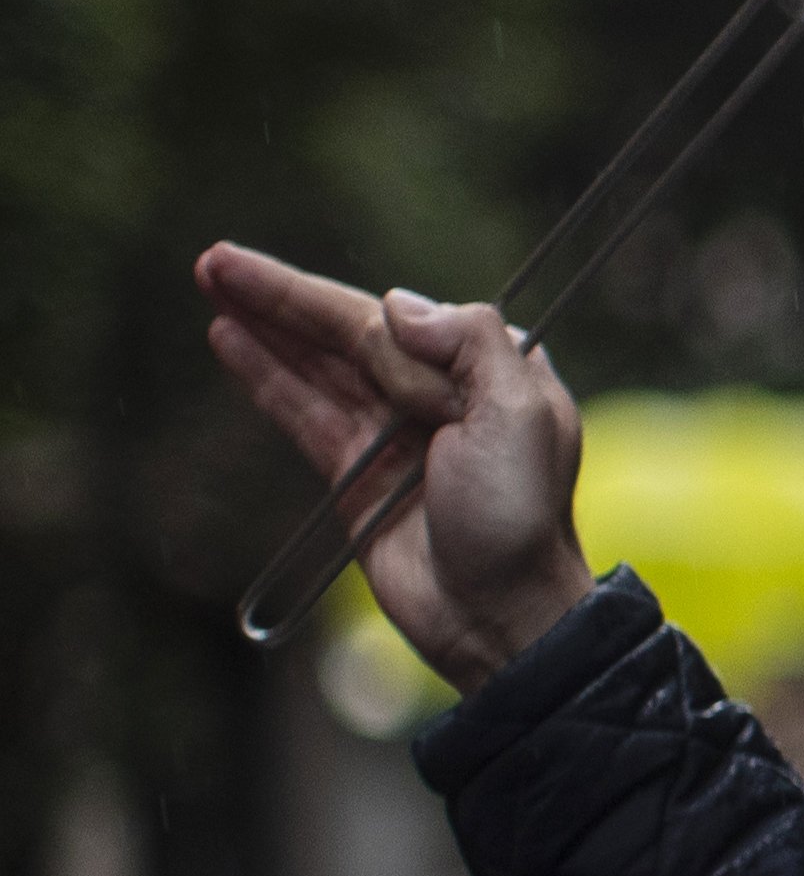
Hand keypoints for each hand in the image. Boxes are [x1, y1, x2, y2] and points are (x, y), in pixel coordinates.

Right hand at [196, 243, 593, 691]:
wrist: (498, 613)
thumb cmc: (521, 518)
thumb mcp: (520, 416)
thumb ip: (471, 344)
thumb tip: (397, 304)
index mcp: (494, 375)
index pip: (403, 321)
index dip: (336, 300)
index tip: (289, 290)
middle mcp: (444, 397)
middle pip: (350, 335)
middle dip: (284, 299)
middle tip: (216, 262)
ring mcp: (396, 436)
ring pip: (320, 368)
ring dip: (266, 328)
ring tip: (210, 283)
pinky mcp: (357, 476)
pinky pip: (305, 413)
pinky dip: (269, 377)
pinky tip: (231, 340)